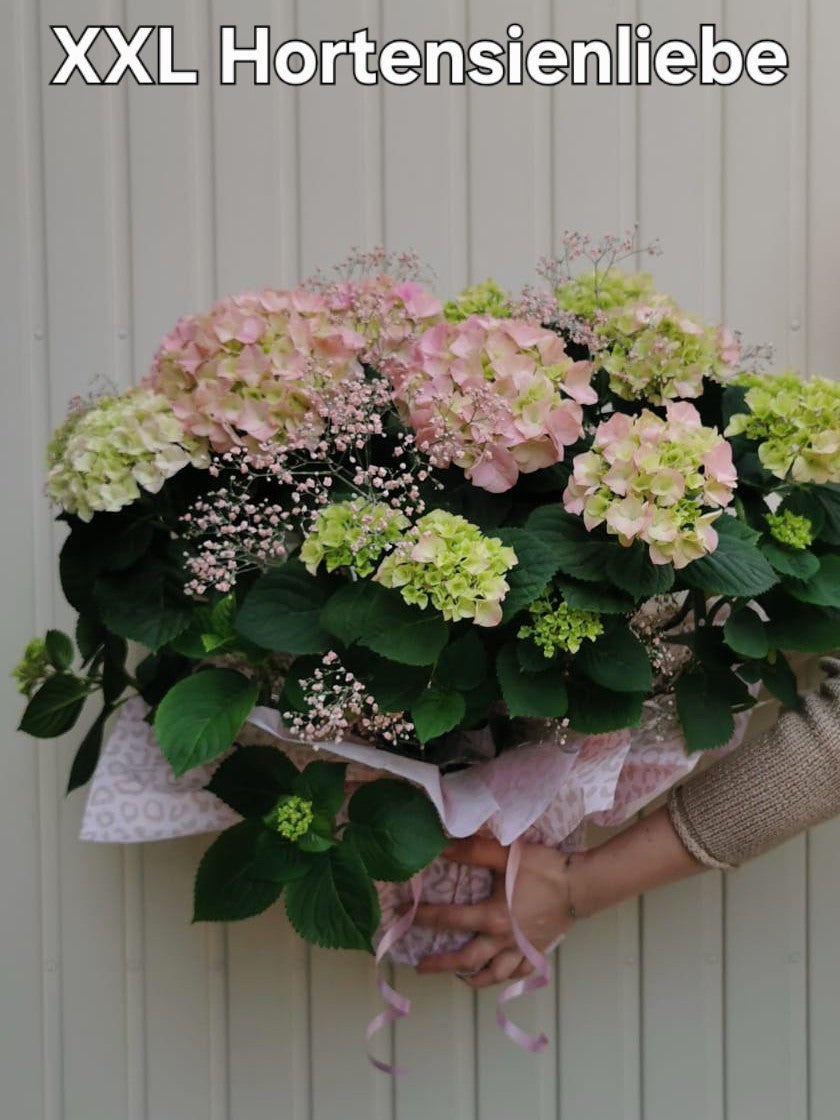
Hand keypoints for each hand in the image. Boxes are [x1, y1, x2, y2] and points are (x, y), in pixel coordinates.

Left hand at [413, 836, 576, 989]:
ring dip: (472, 977)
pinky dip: (505, 977)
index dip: (424, 917)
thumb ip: (473, 850)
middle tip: (421, 966)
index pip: (450, 919)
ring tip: (458, 976)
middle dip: (441, 963)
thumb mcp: (507, 853)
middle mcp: (503, 939)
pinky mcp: (537, 951)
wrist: (581, 885)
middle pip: (467, 958)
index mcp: (492, 916)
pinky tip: (497, 974)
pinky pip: (518, 973)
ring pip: (493, 973)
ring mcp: (521, 949)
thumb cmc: (544, 868)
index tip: (403, 915)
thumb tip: (442, 846)